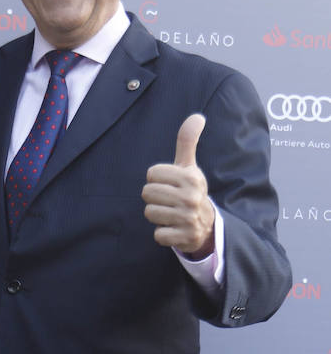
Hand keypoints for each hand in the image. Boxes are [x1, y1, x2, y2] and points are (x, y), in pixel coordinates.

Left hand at [142, 114, 214, 259]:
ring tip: (170, 214)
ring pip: (149, 213)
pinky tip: (173, 228)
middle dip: (154, 198)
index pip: (151, 174)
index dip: (156, 179)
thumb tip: (197, 116)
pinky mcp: (185, 237)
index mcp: (191, 177)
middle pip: (147, 193)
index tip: (169, 184)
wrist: (207, 225)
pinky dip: (162, 233)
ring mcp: (188, 218)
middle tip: (168, 200)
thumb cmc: (190, 190)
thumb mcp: (189, 166)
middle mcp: (191, 197)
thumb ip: (187, 141)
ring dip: (157, 215)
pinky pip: (158, 234)